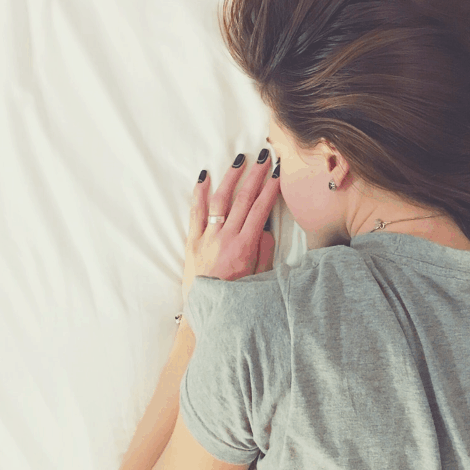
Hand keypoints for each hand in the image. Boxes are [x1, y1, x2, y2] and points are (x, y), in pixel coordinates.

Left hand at [183, 150, 279, 302]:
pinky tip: (204, 177)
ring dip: (231, 178)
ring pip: (220, 200)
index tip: (277, 173)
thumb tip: (267, 228)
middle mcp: (226, 237)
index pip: (261, 209)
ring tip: (239, 161)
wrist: (206, 312)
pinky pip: (195, 213)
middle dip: (255, 175)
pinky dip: (199, 193)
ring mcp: (207, 237)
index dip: (270, 189)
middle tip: (263, 157)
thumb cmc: (235, 297)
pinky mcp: (192, 241)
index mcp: (245, 246)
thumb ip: (264, 251)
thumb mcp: (259, 277)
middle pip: (243, 199)